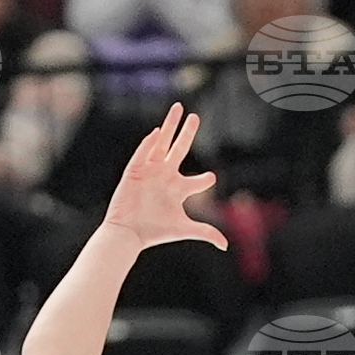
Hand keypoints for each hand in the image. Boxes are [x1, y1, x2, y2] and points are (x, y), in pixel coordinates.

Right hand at [104, 102, 227, 252]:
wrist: (128, 234)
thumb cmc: (155, 232)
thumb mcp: (184, 229)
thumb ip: (206, 232)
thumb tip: (225, 246)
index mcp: (177, 189)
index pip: (195, 181)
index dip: (204, 180)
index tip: (211, 178)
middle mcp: (165, 176)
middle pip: (178, 149)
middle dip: (187, 133)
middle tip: (196, 118)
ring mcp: (149, 171)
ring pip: (161, 143)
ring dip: (169, 126)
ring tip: (178, 108)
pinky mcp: (134, 171)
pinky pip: (142, 154)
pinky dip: (148, 144)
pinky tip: (157, 133)